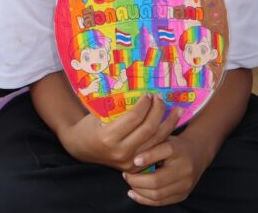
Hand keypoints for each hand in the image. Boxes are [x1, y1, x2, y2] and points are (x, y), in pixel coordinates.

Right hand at [57, 94, 181, 171]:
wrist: (81, 149)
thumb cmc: (89, 126)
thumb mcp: (98, 114)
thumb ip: (117, 107)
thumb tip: (138, 90)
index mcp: (108, 137)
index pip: (134, 118)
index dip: (144, 104)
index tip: (147, 95)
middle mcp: (121, 152)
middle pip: (148, 129)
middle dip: (158, 111)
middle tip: (159, 98)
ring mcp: (129, 162)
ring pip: (157, 141)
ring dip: (169, 124)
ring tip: (176, 110)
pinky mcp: (136, 166)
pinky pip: (155, 150)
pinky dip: (164, 137)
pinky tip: (170, 126)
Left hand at [124, 133, 212, 206]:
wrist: (196, 154)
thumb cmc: (173, 145)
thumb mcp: (162, 138)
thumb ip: (149, 146)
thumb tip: (133, 160)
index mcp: (177, 150)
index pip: (161, 153)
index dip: (145, 158)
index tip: (133, 160)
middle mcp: (184, 169)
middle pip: (156, 181)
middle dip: (136, 180)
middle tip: (125, 174)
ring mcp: (185, 185)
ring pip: (157, 194)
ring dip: (138, 190)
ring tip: (129, 182)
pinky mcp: (183, 195)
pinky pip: (161, 202)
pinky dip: (144, 199)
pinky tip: (133, 193)